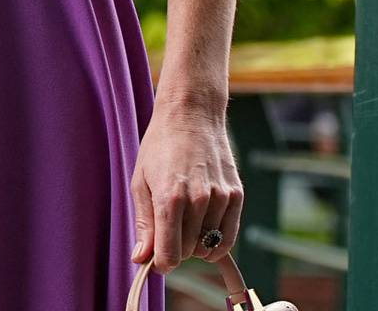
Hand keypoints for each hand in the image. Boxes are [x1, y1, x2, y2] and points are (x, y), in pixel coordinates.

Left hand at [130, 102, 242, 271]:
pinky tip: (202, 231)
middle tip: (166, 228)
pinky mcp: (236, 195)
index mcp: (170, 197)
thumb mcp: (141, 182)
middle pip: (188, 251)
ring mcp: (221, 198)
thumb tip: (142, 259)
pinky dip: (215, 243)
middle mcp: (199, 200)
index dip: (161, 262)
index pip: (170, 253)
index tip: (156, 259)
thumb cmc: (159, 147)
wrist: (191, 115)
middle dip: (175, 249)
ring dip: (194, 243)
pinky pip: (227, 237)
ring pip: (208, 246)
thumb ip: (144, 223)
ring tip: (182, 219)